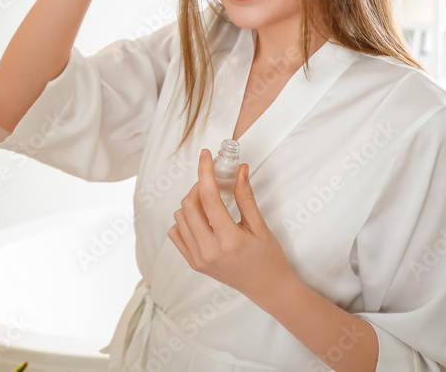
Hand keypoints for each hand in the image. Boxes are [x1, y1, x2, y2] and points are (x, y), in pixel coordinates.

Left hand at [167, 149, 294, 304]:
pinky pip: (176, 234)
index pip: (208, 197)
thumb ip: (246, 196)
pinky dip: (184, 221)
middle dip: (198, 186)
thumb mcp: (260, 226)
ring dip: (191, 203)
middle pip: (189, 205)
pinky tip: (201, 219)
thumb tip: (239, 169)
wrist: (268, 288)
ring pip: (179, 218)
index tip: (206, 156)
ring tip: (209, 202)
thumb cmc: (269, 258)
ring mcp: (198, 259)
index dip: (205, 171)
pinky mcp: (193, 263)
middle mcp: (208, 251)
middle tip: (213, 182)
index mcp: (229, 240)